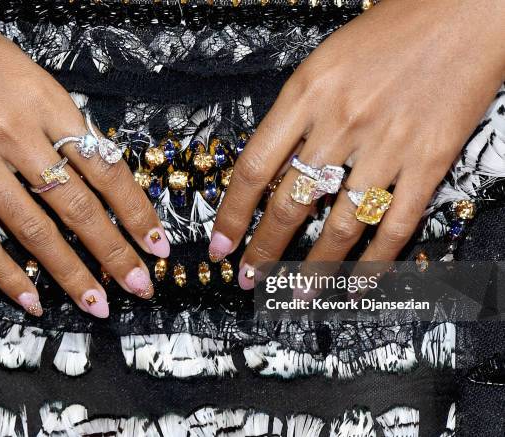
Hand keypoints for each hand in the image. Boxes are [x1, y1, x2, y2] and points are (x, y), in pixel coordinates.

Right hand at [0, 0, 169, 315]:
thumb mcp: (30, 75)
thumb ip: (64, 122)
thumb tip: (101, 167)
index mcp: (46, 103)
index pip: (106, 169)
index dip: (136, 212)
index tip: (156, 243)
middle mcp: (15, 136)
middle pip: (79, 208)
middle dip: (115, 253)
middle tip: (141, 286)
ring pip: (35, 232)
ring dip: (72, 274)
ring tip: (99, 304)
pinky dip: (7, 276)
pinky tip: (33, 301)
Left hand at [209, 0, 504, 288]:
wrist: (466, 10)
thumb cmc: (393, 28)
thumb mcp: (324, 61)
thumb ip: (296, 114)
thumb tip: (271, 167)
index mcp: (307, 93)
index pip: (253, 169)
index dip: (232, 216)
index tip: (220, 246)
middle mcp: (342, 122)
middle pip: (289, 205)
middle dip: (265, 252)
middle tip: (252, 279)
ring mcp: (388, 145)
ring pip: (341, 225)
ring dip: (315, 269)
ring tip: (297, 294)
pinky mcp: (430, 160)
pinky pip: (396, 224)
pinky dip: (375, 263)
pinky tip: (358, 284)